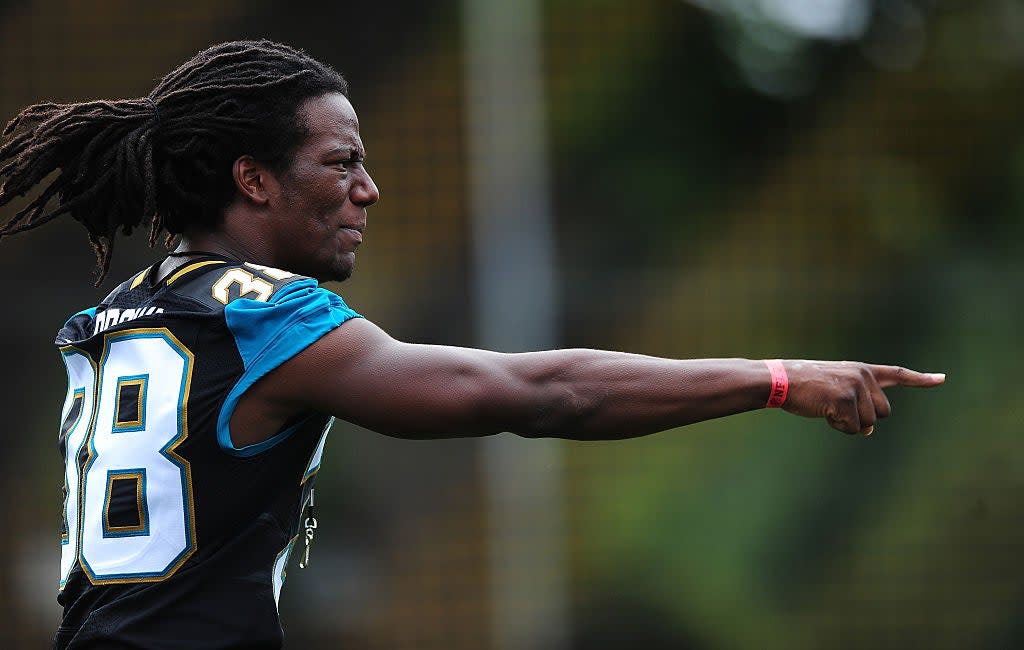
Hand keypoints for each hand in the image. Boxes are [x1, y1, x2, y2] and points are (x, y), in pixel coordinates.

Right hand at [781, 361, 944, 434]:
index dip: (921, 379)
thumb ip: (857, 405)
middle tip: (836, 408)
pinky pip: (853, 428)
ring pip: (869, 423)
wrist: (780, 380)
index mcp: (862, 370)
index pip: (897, 374)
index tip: (942, 379)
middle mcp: (863, 375)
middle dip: (862, 418)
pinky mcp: (845, 399)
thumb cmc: (804, 386)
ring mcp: (855, 386)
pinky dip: (839, 427)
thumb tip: (867, 431)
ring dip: (848, 424)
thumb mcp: (834, 389)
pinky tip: (823, 411)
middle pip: (883, 412)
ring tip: (826, 406)